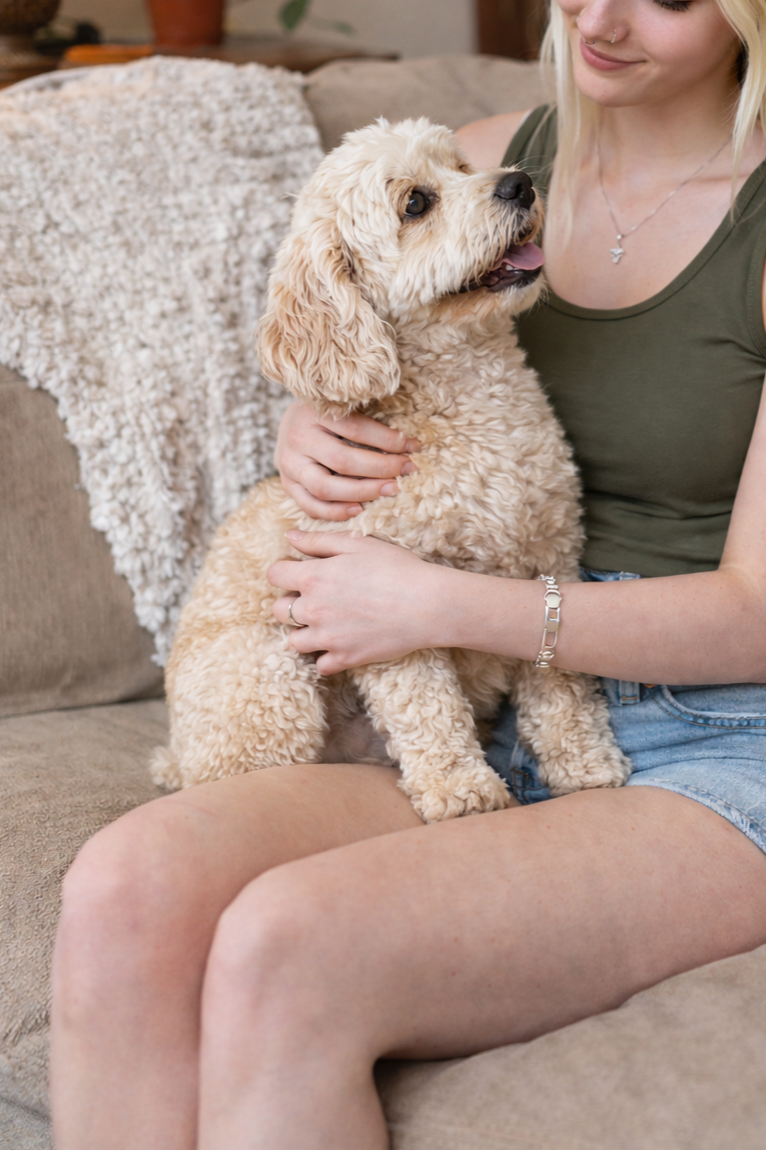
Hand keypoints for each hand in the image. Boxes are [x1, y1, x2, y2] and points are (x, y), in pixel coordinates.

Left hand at [268, 531, 445, 673]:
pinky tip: (341, 644)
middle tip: (315, 599)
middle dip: (290, 603)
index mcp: (313, 577)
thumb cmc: (396, 568)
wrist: (427, 604)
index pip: (274, 575)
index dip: (284, 572)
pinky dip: (327, 657)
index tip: (299, 573)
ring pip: (294, 642)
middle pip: (278, 611)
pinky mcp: (345, 658)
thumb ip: (318, 541)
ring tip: (326, 624)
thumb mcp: (357, 544)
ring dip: (304, 633)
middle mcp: (313, 609)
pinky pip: (320, 665)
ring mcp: (327, 637)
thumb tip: (289, 537)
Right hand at [274, 402, 419, 521]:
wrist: (290, 423)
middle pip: (342, 461)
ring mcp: (289, 464)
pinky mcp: (287, 485)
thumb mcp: (343, 408)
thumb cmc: (327, 416)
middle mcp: (298, 437)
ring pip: (325, 487)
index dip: (388, 440)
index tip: (414, 447)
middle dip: (380, 469)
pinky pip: (310, 506)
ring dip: (362, 493)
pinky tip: (359, 510)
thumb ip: (368, 420)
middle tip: (407, 472)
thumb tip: (410, 444)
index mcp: (314, 411)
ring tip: (389, 491)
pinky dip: (335, 512)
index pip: (356, 429)